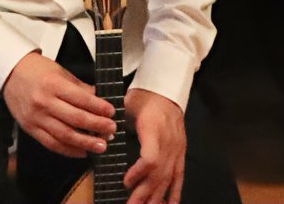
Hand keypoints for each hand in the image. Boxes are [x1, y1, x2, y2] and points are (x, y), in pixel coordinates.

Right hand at [0, 51, 113, 160]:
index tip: (112, 112)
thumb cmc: (35, 70)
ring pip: (64, 135)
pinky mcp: (31, 129)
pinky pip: (52, 144)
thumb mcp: (60, 72)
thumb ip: (80, 87)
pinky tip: (81, 151)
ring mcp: (36, 118)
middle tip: (111, 129)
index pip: (81, 99)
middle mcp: (44, 102)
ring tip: (101, 145)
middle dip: (96, 126)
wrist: (10, 73)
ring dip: (85, 142)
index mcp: (53, 84)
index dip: (98, 107)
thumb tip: (99, 98)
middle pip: (75, 119)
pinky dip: (68, 150)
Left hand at [121, 86, 186, 203]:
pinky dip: (175, 193)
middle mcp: (168, 142)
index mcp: (154, 130)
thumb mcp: (126, 105)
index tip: (125, 182)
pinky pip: (179, 176)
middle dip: (144, 194)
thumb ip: (115, 122)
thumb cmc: (144, 98)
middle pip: (158, 174)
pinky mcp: (180, 153)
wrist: (166, 90)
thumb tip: (102, 135)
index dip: (138, 173)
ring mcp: (177, 149)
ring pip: (168, 178)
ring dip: (157, 198)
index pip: (150, 158)